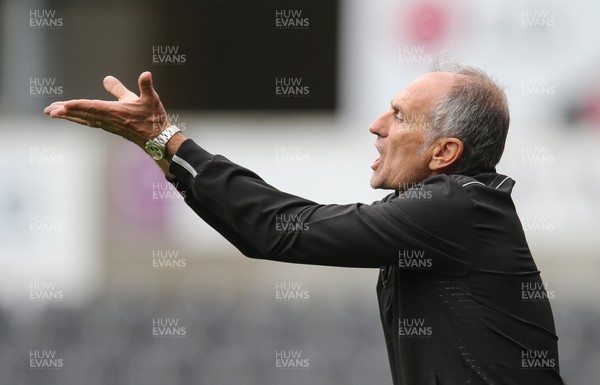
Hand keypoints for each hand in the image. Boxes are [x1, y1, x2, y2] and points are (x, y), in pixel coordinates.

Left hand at [44, 71, 169, 146]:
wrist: (158, 140)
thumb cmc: (154, 119)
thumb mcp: (151, 99)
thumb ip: (145, 85)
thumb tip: (146, 73)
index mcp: (116, 112)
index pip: (92, 107)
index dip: (77, 105)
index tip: (62, 106)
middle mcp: (109, 120)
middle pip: (83, 115)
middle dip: (65, 113)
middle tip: (48, 111)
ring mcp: (108, 125)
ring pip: (84, 119)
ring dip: (68, 116)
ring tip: (52, 113)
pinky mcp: (110, 127)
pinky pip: (89, 122)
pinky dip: (78, 119)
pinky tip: (72, 117)